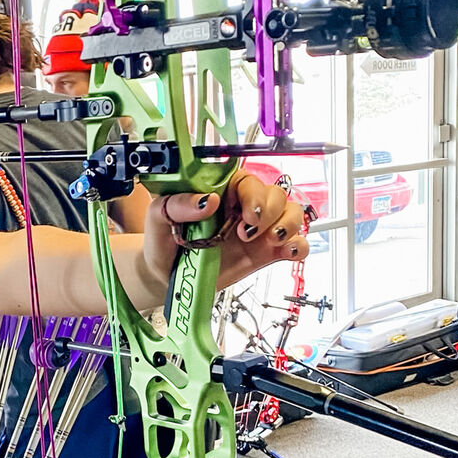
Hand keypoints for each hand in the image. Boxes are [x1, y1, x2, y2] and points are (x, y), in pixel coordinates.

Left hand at [143, 170, 307, 289]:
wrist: (166, 277)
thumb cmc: (164, 241)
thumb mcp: (159, 217)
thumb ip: (178, 204)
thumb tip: (207, 199)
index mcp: (220, 191)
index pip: (248, 180)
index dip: (253, 194)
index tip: (246, 213)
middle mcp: (242, 207)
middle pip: (275, 194)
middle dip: (269, 211)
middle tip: (247, 231)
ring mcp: (256, 230)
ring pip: (291, 213)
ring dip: (287, 224)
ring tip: (268, 240)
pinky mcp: (265, 253)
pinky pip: (295, 243)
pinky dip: (299, 245)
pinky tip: (286, 251)